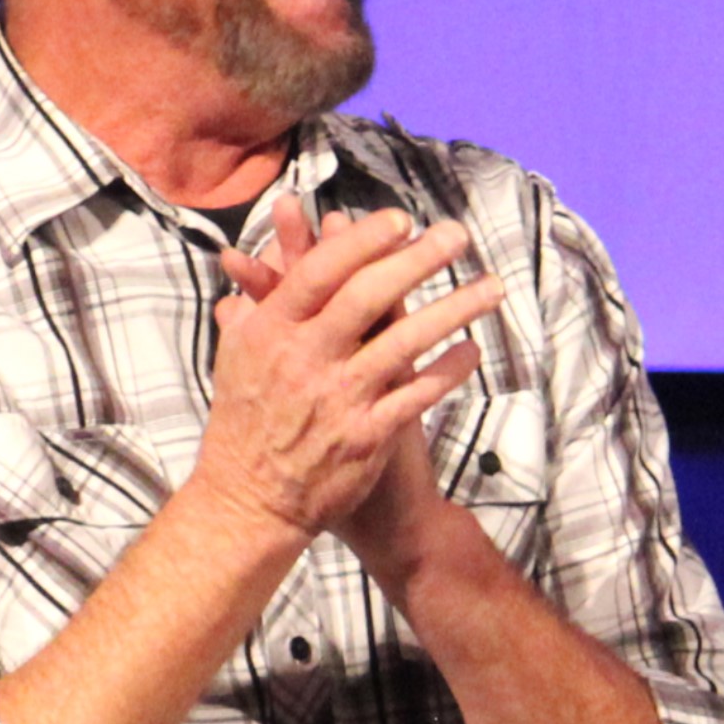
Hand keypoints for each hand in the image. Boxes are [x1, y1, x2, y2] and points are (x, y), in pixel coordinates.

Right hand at [194, 200, 504, 545]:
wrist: (249, 504)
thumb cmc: (242, 428)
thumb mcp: (232, 363)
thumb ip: (247, 316)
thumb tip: (242, 275)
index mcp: (269, 334)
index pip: (319, 273)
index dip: (361, 241)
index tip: (399, 220)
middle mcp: (304, 360)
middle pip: (367, 296)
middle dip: (417, 260)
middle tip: (457, 234)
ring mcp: (338, 399)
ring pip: (404, 342)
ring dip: (453, 309)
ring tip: (491, 286)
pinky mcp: (365, 436)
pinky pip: (417, 395)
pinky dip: (448, 370)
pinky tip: (473, 349)